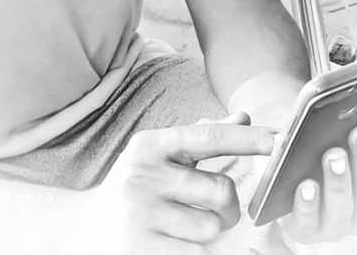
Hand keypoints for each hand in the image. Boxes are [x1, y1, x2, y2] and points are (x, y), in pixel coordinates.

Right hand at [90, 113, 274, 254]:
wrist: (77, 230)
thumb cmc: (130, 189)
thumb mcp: (156, 155)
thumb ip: (199, 138)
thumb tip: (243, 117)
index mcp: (149, 145)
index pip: (209, 136)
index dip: (248, 139)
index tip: (279, 141)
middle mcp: (143, 175)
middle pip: (220, 191)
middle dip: (227, 206)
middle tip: (213, 210)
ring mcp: (140, 215)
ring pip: (211, 228)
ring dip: (208, 233)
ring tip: (183, 228)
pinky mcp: (141, 250)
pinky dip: (195, 254)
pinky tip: (173, 244)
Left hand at [278, 118, 356, 244]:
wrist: (294, 187)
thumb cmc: (326, 157)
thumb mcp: (343, 143)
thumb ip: (355, 131)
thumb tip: (355, 104)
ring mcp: (336, 226)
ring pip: (342, 208)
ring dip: (339, 182)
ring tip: (333, 156)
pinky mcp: (307, 231)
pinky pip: (309, 221)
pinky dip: (308, 204)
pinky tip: (306, 185)